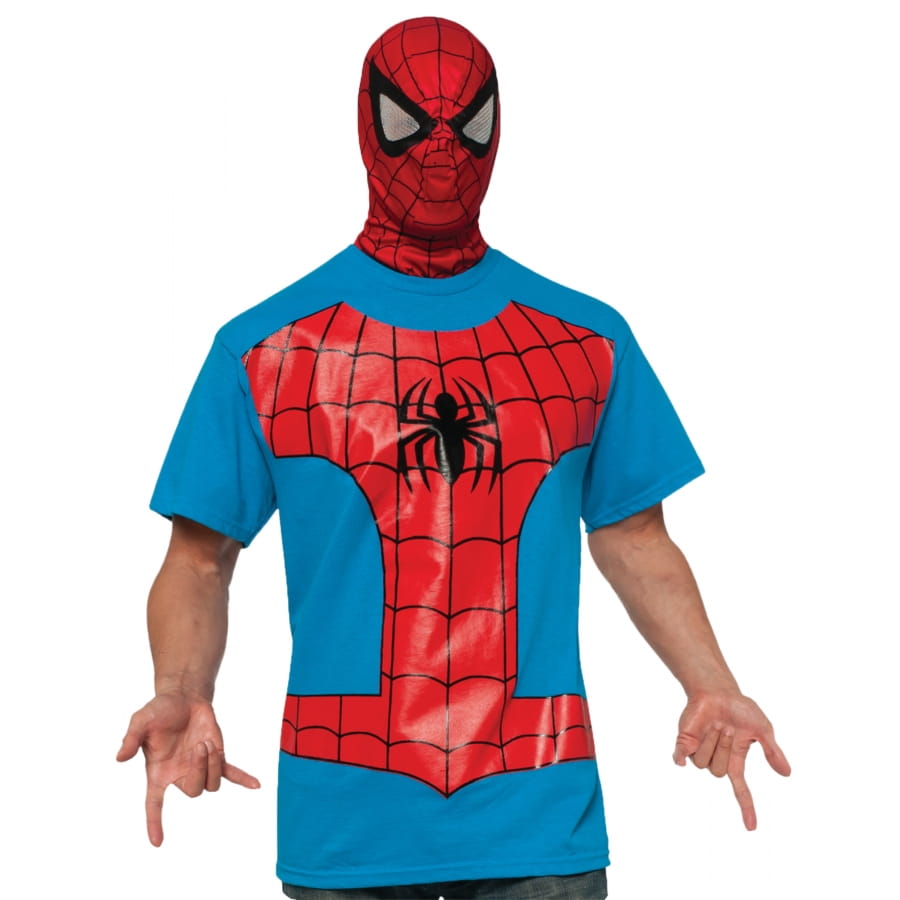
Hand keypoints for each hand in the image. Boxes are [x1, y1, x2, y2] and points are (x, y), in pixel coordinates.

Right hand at [116, 693, 259, 845]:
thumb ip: (130, 739)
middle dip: (198, 770)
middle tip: (198, 745)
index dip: (155, 822)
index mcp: (159, 772)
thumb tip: (120, 758)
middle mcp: (179, 774)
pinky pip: (231, 773)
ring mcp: (200, 766)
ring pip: (212, 784)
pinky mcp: (216, 755)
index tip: (157, 841)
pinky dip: (244, 779)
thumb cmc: (159, 711)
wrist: (183, 698)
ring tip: (206, 742)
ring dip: (212, 764)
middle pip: (193, 791)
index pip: (154, 803)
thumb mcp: (140, 721)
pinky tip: (256, 784)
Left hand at [672, 691, 789, 829]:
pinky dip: (679, 758)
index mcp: (736, 758)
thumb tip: (787, 773)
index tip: (751, 828)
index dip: (746, 807)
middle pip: (718, 772)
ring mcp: (700, 750)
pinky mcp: (685, 742)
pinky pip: (679, 758)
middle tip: (726, 728)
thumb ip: (772, 751)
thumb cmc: (740, 708)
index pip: (741, 788)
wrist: (716, 690)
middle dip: (723, 749)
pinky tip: (683, 754)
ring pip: (701, 764)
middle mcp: (718, 757)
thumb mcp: (761, 729)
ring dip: (710, 743)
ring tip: (714, 724)